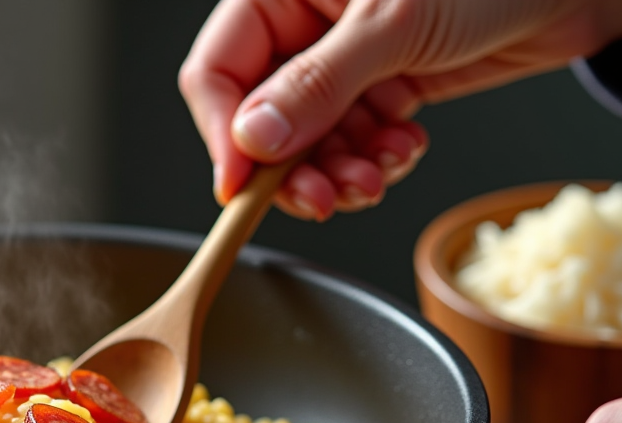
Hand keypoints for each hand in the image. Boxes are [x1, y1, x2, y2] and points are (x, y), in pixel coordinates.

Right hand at [179, 0, 621, 218]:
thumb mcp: (392, 23)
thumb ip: (317, 84)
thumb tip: (253, 140)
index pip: (217, 70)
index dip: (222, 133)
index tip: (239, 187)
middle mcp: (304, 27)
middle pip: (260, 119)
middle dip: (294, 168)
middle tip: (324, 200)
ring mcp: (341, 62)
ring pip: (308, 141)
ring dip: (340, 171)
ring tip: (377, 177)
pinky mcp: (379, 88)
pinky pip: (352, 143)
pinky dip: (375, 160)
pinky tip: (404, 148)